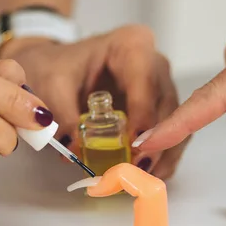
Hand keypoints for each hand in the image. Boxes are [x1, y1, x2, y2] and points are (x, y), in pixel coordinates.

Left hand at [0, 25, 185, 178]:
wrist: (52, 66)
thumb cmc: (55, 66)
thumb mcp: (51, 83)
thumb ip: (63, 114)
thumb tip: (75, 148)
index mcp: (132, 46)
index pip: (146, 82)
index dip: (144, 116)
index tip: (136, 146)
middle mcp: (153, 64)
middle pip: (166, 106)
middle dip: (157, 142)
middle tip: (139, 171)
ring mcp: (159, 87)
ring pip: (173, 123)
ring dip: (161, 155)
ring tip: (143, 180)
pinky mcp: (156, 109)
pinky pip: (168, 134)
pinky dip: (158, 156)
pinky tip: (145, 176)